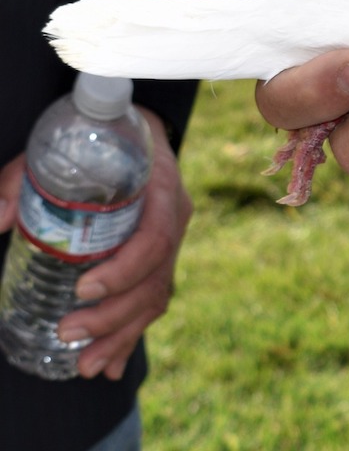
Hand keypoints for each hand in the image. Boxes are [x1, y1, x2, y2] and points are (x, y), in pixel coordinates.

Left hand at [0, 111, 193, 379]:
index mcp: (161, 191)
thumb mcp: (60, 150)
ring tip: (85, 366)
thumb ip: (22, 179)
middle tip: (68, 332)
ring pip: (157, 298)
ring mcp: (171, 243)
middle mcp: (173, 220)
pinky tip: (109, 364)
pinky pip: (153, 303)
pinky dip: (130, 336)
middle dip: (114, 316)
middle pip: (157, 280)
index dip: (125, 270)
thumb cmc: (98, 142)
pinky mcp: (159, 260)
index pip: (157, 238)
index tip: (84, 287)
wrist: (138, 134)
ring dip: (121, 336)